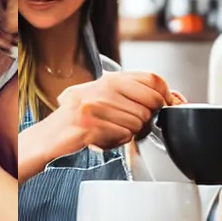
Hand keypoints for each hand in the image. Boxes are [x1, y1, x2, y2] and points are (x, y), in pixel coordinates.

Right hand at [57, 71, 172, 151]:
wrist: (49, 135)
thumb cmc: (79, 118)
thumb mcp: (105, 97)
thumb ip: (133, 95)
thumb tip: (172, 98)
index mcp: (110, 79)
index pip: (153, 79)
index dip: (165, 95)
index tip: (166, 105)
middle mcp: (104, 88)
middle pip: (151, 104)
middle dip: (147, 119)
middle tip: (130, 124)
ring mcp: (96, 106)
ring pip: (139, 123)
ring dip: (130, 133)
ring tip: (112, 130)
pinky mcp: (91, 125)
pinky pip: (124, 135)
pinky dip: (118, 141)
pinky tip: (104, 137)